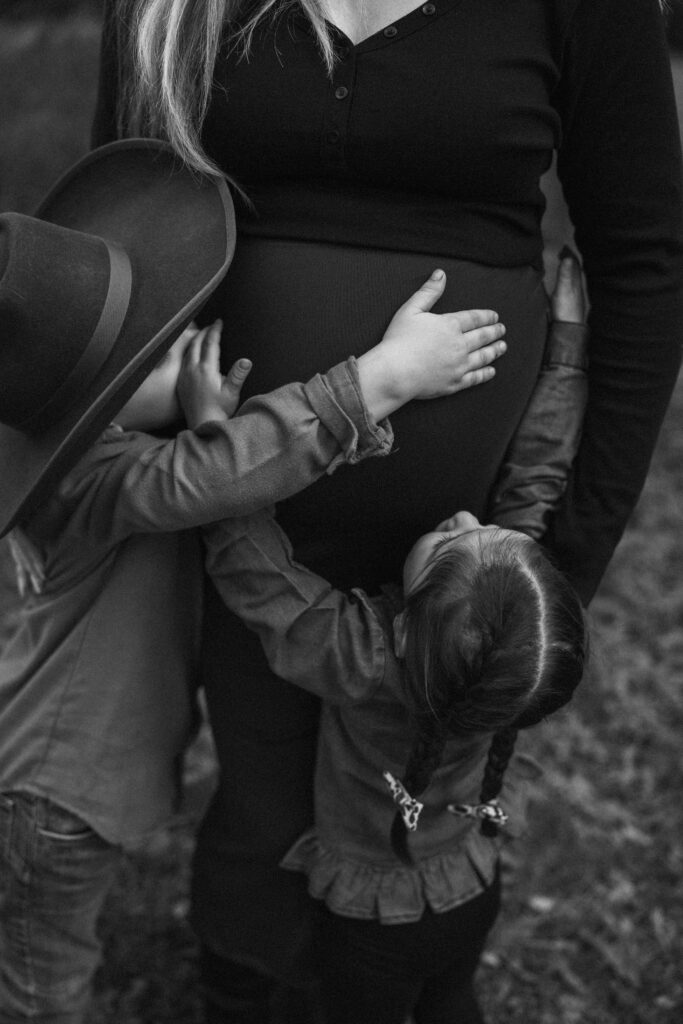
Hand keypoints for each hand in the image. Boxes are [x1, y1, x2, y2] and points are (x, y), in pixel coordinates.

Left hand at [176, 320, 252, 428]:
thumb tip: (246, 360)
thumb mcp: (232, 392)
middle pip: (196, 343)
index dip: (215, 330)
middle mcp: (192, 370)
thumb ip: (238, 375)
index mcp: (206, 369)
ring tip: (201, 335)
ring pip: (187, 351)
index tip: (219, 322)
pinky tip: (192, 353)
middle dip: (204, 332)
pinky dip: (188, 351)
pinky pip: (182, 360)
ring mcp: (184, 376)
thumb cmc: (220, 410)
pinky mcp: (180, 382)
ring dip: (195, 340)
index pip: (211, 343)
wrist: (203, 425)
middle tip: (211, 326)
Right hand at [356, 270, 505, 420]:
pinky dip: (485, 374)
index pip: (474, 318)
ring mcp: (459, 365)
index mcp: (450, 325)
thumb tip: (441, 274)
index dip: (486, 316)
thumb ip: (428, 292)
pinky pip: (475, 378)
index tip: (495, 317)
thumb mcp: (411, 310)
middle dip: (494, 332)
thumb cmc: (399, 340)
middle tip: (502, 330)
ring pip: (483, 356)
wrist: (395, 372)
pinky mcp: (455, 383)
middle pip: (482, 337)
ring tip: (502, 347)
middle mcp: (459, 345)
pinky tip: (491, 371)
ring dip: (495, 351)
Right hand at [551, 247, 585, 323]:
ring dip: (569, 271)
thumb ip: (565, 274)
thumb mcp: (563, 290)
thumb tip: (567, 258)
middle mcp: (578, 287)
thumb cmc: (566, 310)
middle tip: (563, 253)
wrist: (570, 329)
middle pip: (576, 270)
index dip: (568, 254)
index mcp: (576, 282)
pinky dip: (568, 282)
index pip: (574, 264)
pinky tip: (566, 285)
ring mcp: (576, 296)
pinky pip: (571, 288)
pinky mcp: (572, 303)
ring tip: (565, 266)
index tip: (563, 247)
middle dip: (570, 261)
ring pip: (574, 279)